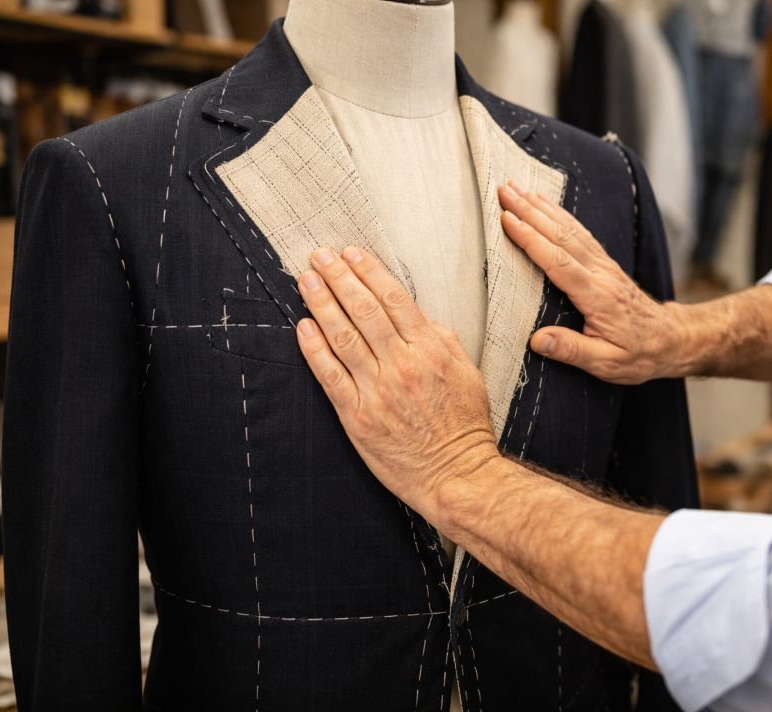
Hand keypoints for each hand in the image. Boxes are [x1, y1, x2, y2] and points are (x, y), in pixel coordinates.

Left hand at [294, 247, 501, 514]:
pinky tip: (303, 326)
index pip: (394, 299)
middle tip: (320, 255)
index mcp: (431, 350)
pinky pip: (330, 375)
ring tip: (306, 280)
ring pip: (343, 336)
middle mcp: (402, 365)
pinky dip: (314, 349)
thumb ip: (442, 340)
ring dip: (321, 303)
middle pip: (364, 310)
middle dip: (339, 278)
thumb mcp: (467, 372)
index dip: (369, 271)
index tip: (352, 253)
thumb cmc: (464, 426)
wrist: (456, 474)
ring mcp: (377, 391)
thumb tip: (418, 316)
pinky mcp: (357, 417)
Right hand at [498, 182, 688, 383]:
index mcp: (597, 297)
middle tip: (502, 190)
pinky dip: (559, 213)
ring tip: (515, 187)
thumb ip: (571, 350)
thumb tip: (536, 340)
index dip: (531, 239)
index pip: (558, 262)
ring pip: (569, 228)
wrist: (671, 339)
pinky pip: (579, 231)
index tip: (507, 220)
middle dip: (529, 210)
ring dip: (540, 205)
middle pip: (561, 235)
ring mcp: (603, 264)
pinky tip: (543, 201)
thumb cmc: (638, 354)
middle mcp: (600, 273)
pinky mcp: (604, 262)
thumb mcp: (606, 363)